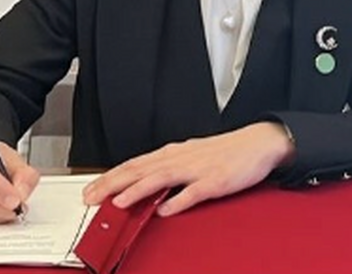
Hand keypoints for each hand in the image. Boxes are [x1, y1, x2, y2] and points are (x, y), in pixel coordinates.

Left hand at [82, 122, 295, 216]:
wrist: (260, 142)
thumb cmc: (227, 151)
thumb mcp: (192, 156)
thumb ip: (168, 170)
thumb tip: (144, 184)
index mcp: (174, 153)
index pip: (135, 164)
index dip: (110, 177)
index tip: (90, 190)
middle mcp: (182, 159)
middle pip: (141, 170)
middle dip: (113, 184)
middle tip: (91, 198)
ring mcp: (199, 169)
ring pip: (161, 178)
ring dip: (137, 190)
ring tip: (118, 202)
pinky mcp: (216, 181)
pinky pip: (194, 192)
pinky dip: (178, 201)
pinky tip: (165, 210)